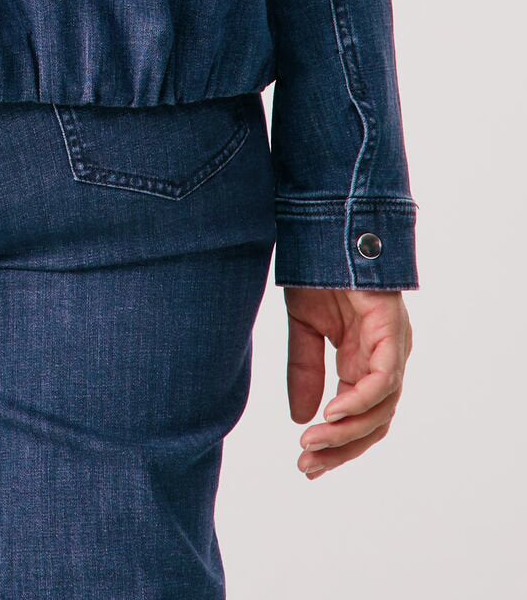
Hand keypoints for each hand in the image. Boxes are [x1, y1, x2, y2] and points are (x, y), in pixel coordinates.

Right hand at [285, 286, 412, 478]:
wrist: (324, 224)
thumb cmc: (318, 270)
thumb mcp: (304, 327)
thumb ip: (305, 370)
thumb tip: (300, 418)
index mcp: (366, 360)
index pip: (359, 417)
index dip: (336, 444)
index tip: (306, 465)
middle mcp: (386, 359)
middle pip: (374, 423)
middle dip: (341, 449)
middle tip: (307, 466)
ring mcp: (392, 346)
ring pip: (381, 409)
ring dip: (345, 432)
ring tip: (312, 444)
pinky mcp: (391, 331)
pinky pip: (382, 380)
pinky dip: (359, 402)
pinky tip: (331, 413)